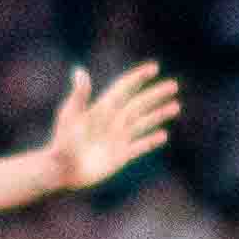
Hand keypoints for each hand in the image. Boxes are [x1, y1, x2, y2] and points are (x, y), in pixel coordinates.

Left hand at [42, 61, 183, 192]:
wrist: (62, 171)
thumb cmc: (63, 142)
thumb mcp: (71, 116)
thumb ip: (80, 95)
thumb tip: (79, 70)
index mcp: (102, 109)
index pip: (124, 88)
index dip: (138, 77)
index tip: (154, 68)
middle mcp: (112, 121)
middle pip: (139, 104)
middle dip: (156, 95)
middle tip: (173, 85)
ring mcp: (117, 138)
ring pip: (143, 123)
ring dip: (159, 114)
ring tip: (175, 106)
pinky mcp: (120, 156)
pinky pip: (139, 146)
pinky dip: (151, 140)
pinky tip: (163, 135)